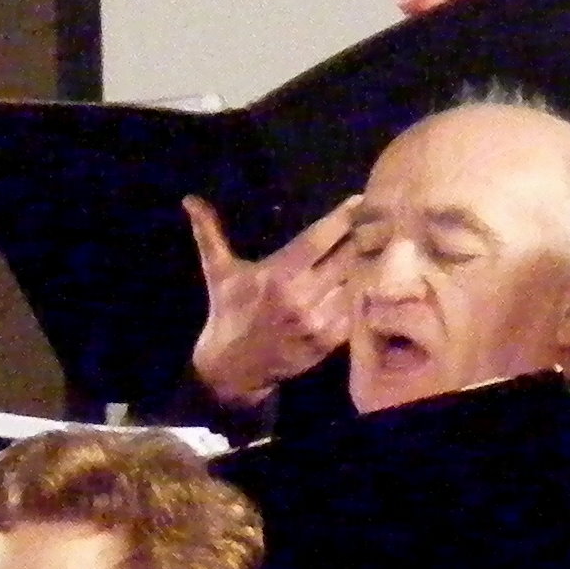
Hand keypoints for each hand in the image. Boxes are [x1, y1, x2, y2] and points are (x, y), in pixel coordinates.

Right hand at [187, 195, 360, 408]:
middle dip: (362, 237)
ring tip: (381, 246)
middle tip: (378, 220)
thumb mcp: (217, 272)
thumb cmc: (227, 312)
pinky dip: (363, 294)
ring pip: (356, 283)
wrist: (232, 369)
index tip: (360, 200)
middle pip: (346, 257)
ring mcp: (318, 321)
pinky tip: (370, 279)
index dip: (343, 217)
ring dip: (368, 264)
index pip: (320, 239)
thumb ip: (208, 233)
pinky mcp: (329, 342)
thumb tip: (189, 199)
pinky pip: (356, 311)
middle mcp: (300, 297)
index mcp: (276, 275)